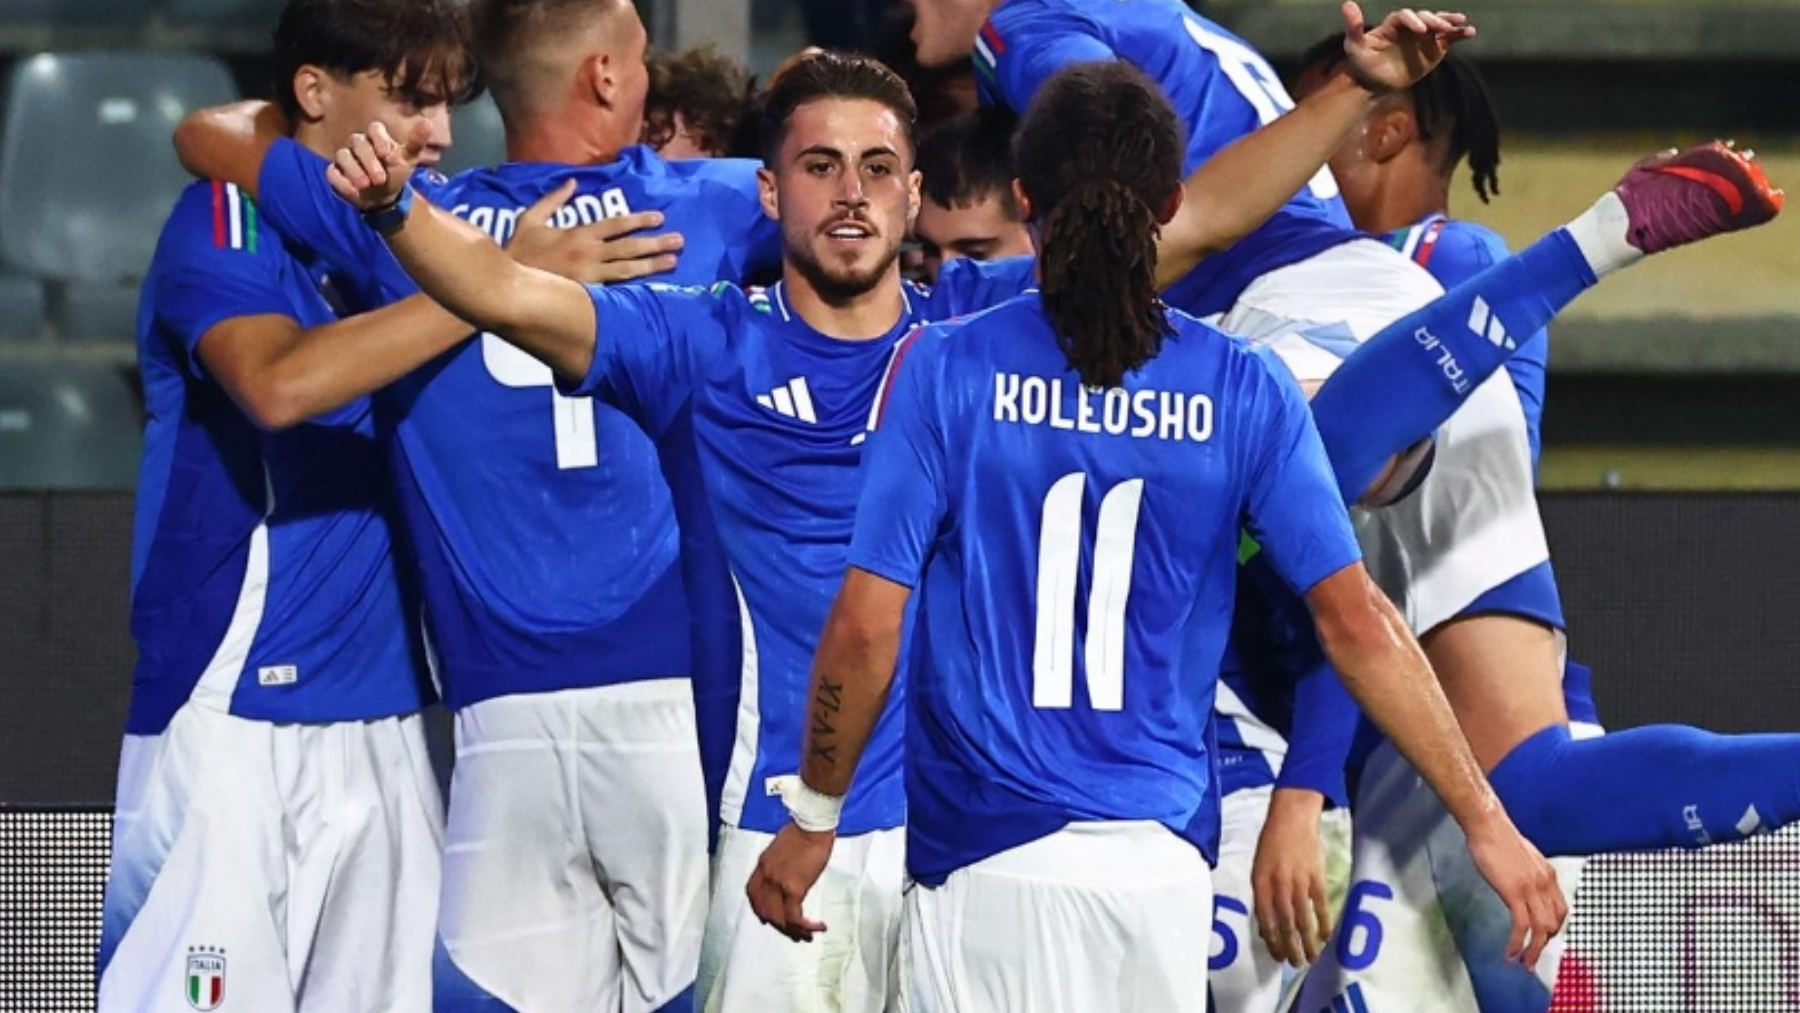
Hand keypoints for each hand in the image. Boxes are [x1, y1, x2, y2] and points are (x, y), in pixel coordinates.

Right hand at [327, 120, 428, 210]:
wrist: (384, 196)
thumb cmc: (395, 172)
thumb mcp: (409, 158)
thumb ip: (416, 141)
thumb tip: (427, 122)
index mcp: (376, 138)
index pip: (375, 128)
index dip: (380, 140)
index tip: (389, 156)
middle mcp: (359, 144)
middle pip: (358, 142)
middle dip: (369, 160)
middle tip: (380, 179)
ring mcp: (346, 157)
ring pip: (343, 155)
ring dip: (354, 170)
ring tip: (365, 185)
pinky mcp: (336, 172)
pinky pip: (332, 173)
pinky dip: (341, 182)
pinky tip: (353, 191)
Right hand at [504, 180, 685, 284]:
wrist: (508, 284)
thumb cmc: (518, 251)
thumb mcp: (530, 218)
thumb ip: (552, 199)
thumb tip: (572, 181)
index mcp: (578, 233)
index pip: (616, 224)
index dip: (639, 220)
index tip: (659, 217)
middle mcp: (589, 253)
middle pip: (629, 246)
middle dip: (656, 242)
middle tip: (679, 240)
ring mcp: (590, 275)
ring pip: (628, 269)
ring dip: (653, 264)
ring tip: (673, 261)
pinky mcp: (588, 295)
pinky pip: (616, 290)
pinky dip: (634, 287)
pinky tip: (652, 287)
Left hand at [746, 821, 834, 941]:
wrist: (812, 823)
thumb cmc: (804, 830)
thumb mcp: (782, 847)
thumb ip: (780, 863)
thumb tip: (789, 874)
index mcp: (762, 865)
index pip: (752, 894)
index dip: (759, 909)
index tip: (768, 919)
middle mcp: (766, 877)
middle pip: (765, 911)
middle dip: (779, 926)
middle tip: (794, 933)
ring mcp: (777, 884)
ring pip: (779, 919)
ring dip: (793, 931)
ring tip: (807, 936)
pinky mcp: (794, 888)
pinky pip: (795, 917)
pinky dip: (805, 926)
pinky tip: (817, 927)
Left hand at [1252, 789, 1333, 966]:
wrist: (1291, 820)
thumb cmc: (1271, 845)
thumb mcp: (1258, 869)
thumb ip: (1262, 896)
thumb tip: (1265, 926)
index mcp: (1260, 884)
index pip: (1265, 920)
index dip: (1272, 941)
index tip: (1278, 956)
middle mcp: (1279, 885)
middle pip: (1285, 924)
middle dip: (1291, 947)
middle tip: (1296, 964)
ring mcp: (1299, 882)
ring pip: (1304, 919)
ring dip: (1309, 942)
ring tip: (1312, 957)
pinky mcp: (1316, 877)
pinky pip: (1321, 906)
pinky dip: (1324, 923)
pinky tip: (1326, 937)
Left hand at [1339, 2, 1475, 95]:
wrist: (1375, 83)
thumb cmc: (1363, 63)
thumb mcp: (1354, 46)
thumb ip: (1353, 26)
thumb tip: (1347, 4)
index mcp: (1394, 23)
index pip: (1405, 16)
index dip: (1413, 20)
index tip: (1419, 30)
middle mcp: (1411, 26)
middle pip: (1426, 18)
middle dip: (1434, 21)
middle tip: (1440, 27)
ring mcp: (1425, 36)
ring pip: (1439, 25)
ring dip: (1450, 22)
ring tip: (1461, 23)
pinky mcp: (1435, 48)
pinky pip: (1449, 39)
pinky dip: (1460, 35)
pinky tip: (1470, 32)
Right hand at [1464, 815, 1566, 969]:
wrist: (1488, 825)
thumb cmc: (1498, 837)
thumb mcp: (1521, 857)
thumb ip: (1526, 873)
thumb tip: (1521, 884)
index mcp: (1548, 875)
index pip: (1561, 909)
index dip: (1554, 928)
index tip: (1543, 938)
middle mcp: (1546, 883)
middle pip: (1555, 923)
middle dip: (1545, 944)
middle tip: (1533, 956)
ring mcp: (1532, 889)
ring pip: (1542, 929)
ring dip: (1534, 951)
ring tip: (1524, 963)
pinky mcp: (1515, 893)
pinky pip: (1522, 926)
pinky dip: (1518, 943)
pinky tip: (1510, 953)